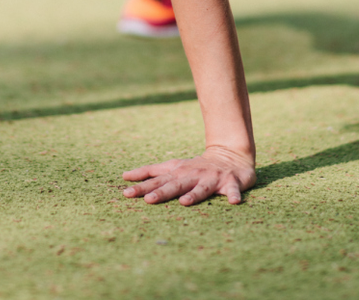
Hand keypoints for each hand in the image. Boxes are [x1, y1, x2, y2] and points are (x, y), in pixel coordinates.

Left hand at [121, 146, 255, 205]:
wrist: (229, 156)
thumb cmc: (195, 167)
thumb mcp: (172, 167)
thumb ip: (149, 172)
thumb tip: (124, 177)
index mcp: (178, 173)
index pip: (157, 181)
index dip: (142, 186)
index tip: (126, 193)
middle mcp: (192, 175)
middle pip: (175, 185)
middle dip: (163, 192)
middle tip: (149, 200)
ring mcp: (211, 179)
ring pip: (202, 188)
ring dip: (194, 194)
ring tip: (185, 202)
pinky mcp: (230, 183)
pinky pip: (233, 190)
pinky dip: (234, 195)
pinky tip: (234, 202)